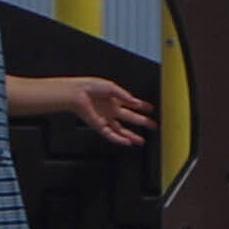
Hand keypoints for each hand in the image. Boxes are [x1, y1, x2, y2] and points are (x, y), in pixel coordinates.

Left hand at [17, 71, 151, 146]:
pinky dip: (119, 139)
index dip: (142, 107)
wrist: (75, 93)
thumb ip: (124, 95)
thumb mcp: (111, 87)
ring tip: (141, 140)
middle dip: (142, 123)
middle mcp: (110, 109)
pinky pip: (110, 134)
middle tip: (153, 126)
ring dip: (131, 135)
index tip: (151, 109)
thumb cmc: (89, 87)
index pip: (131, 104)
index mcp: (114, 99)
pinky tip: (126, 142)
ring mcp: (105, 118)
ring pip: (121, 130)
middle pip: (130, 118)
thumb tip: (135, 101)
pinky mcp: (98, 125)